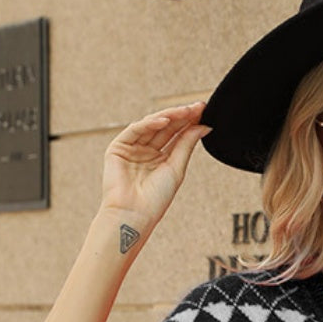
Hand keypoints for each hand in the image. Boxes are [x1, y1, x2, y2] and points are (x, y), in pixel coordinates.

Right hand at [99, 102, 211, 225]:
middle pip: (166, 127)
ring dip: (169, 116)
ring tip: (186, 111)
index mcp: (161, 158)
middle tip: (198, 107)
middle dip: (181, 116)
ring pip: (152, 125)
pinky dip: (149, 123)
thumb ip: (187, 145)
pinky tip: (164, 120)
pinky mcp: (118, 147)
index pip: (176, 134)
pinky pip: (135, 130)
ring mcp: (133, 148)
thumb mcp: (176, 168)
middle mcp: (147, 151)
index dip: (189, 122)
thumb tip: (204, 126)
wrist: (134, 214)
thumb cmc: (155, 199)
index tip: (204, 111)